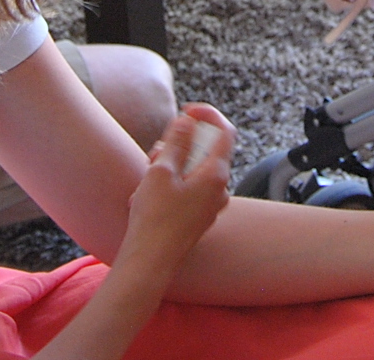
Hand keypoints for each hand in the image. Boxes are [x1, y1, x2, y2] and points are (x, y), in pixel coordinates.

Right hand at [119, 105, 232, 275]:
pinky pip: (191, 187)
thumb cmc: (155, 218)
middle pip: (207, 150)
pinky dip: (174, 180)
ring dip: (174, 162)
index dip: (207, 115)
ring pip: (196, 169)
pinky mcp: (199, 215)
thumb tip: (187, 121)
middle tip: (157, 151)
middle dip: (181, 143)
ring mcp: (211, 204)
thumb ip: (177, 142)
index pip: (224, 132)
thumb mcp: (161, 172)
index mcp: (216, 175)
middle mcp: (220, 189)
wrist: (150, 262)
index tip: (186, 112)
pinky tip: (151, 191)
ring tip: (149, 173)